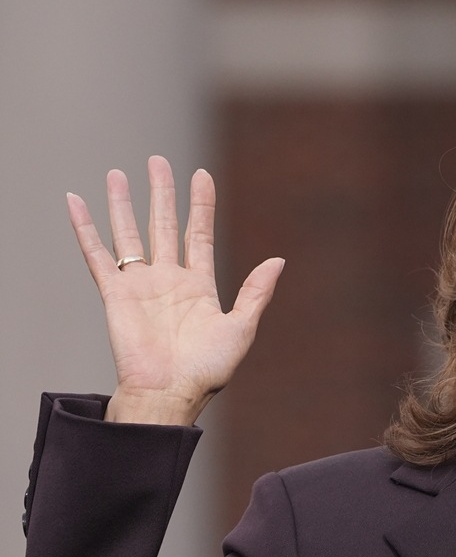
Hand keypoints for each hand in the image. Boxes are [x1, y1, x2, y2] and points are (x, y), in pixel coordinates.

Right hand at [68, 156, 283, 424]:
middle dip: (162, 193)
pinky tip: (77, 203)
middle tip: (158, 161)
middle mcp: (168, 280)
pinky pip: (97, 255)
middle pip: (164, 225)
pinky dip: (85, 229)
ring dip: (123, 204)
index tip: (201, 174)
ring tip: (119, 172)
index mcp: (199, 287)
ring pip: (130, 234)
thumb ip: (257, 292)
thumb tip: (279, 259)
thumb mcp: (241, 327)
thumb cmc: (206, 370)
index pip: (199, 234)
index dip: (200, 205)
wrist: (169, 395)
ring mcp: (140, 285)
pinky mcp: (115, 294)